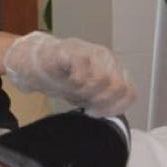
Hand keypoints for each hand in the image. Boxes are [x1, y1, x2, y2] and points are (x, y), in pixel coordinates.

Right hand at [3, 31, 135, 116]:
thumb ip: (103, 102)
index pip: (129, 93)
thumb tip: (110, 116)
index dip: (114, 108)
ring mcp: (90, 52)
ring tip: (76, 92)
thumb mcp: (88, 95)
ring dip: (87, 93)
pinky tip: (69, 82)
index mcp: (115, 69)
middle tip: (85, 104)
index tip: (97, 112)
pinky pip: (82, 67)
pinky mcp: (71, 50)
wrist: (37, 61)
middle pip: (118, 88)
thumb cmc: (65, 76)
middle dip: (101, 102)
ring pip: (103, 79)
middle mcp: (107, 59)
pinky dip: (76, 81)